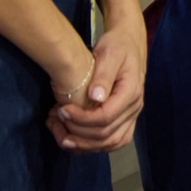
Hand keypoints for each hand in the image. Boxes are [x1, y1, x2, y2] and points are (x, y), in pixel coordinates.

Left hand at [53, 14, 146, 152]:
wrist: (129, 45)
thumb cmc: (117, 46)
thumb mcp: (109, 53)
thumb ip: (103, 75)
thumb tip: (95, 97)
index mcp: (131, 92)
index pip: (105, 117)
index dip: (81, 119)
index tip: (61, 110)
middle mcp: (135, 109)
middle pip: (105, 135)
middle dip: (77, 132)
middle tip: (55, 119)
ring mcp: (131, 117)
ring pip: (109, 144)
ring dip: (83, 145)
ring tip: (61, 134)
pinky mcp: (126, 121)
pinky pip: (112, 142)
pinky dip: (92, 146)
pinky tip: (74, 138)